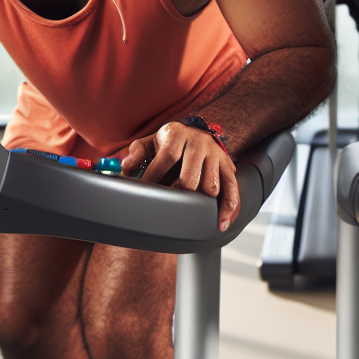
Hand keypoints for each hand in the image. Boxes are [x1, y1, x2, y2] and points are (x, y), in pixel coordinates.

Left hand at [121, 122, 239, 230]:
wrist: (196, 134)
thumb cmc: (168, 144)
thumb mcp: (150, 142)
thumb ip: (136, 154)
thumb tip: (126, 169)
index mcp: (179, 134)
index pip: (167, 158)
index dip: (153, 177)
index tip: (143, 193)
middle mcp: (200, 142)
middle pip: (190, 178)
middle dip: (176, 193)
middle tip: (166, 201)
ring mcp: (216, 154)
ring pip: (210, 187)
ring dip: (197, 202)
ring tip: (186, 209)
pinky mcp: (228, 165)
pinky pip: (231, 189)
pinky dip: (228, 209)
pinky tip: (220, 224)